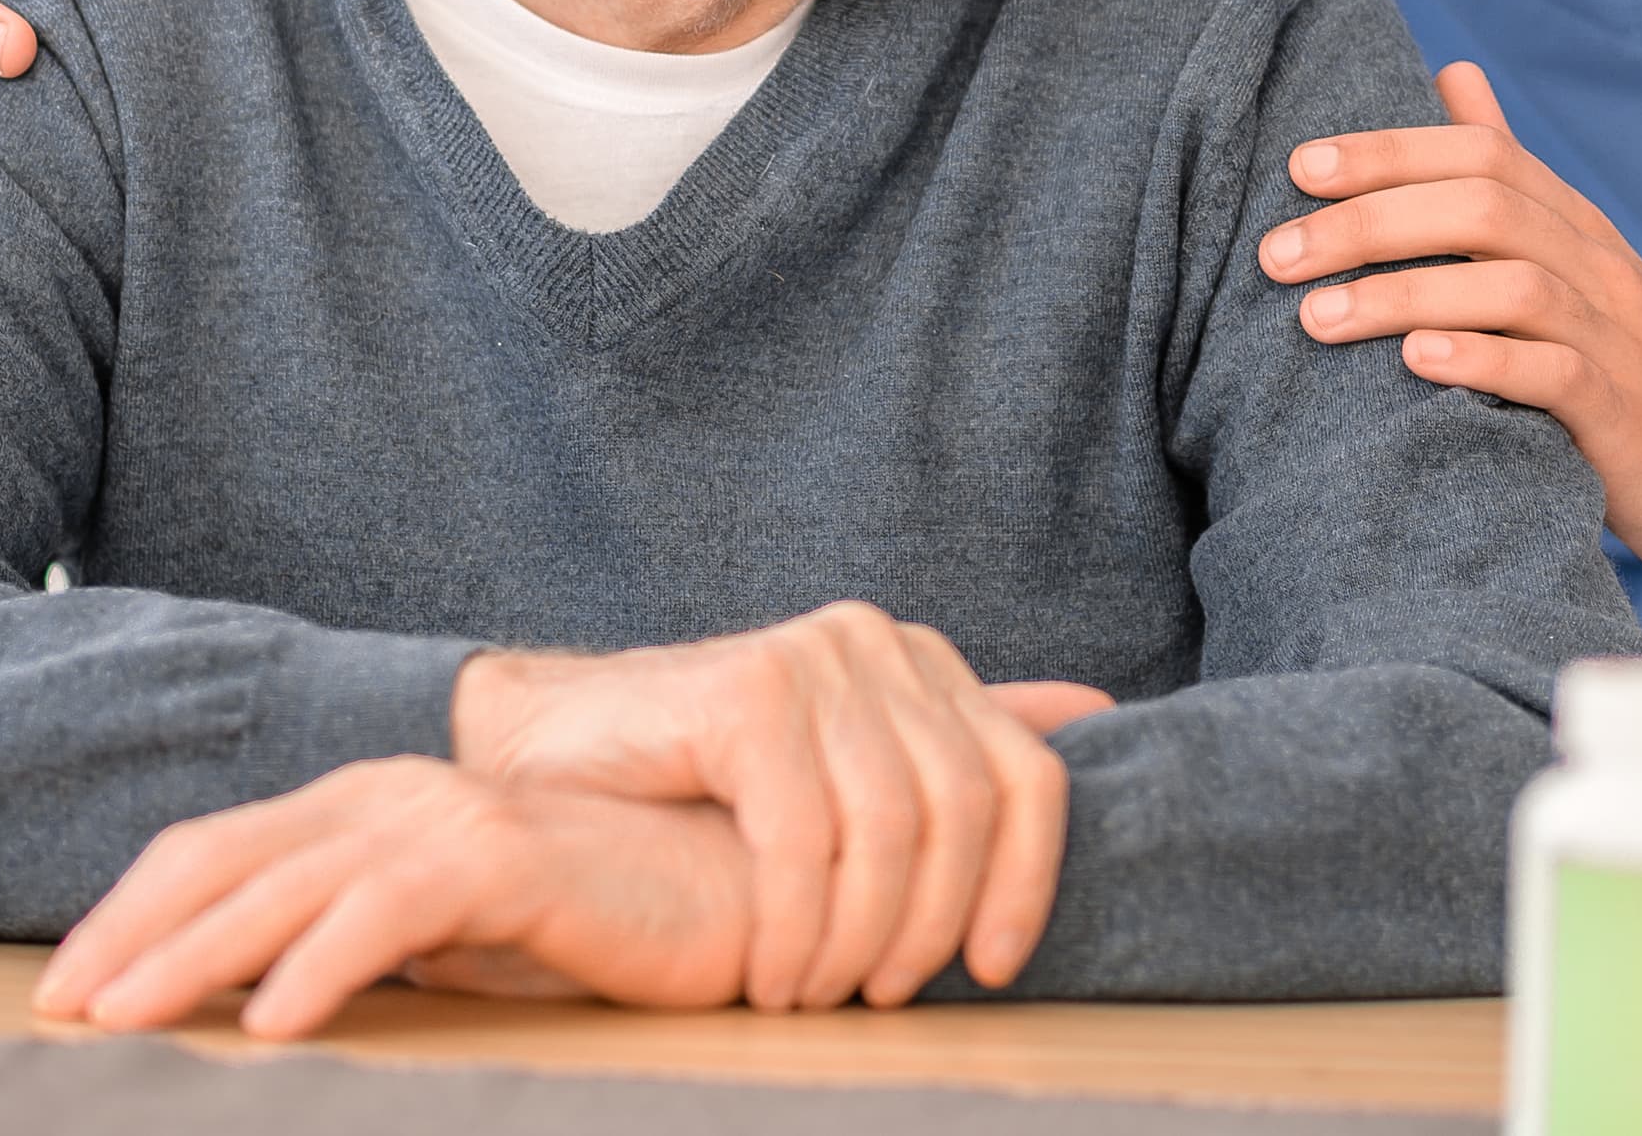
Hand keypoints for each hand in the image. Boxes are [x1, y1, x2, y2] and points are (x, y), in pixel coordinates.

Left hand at [32, 758, 751, 1037]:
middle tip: (57, 1013)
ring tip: (120, 1023)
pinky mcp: (506, 856)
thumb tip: (263, 1007)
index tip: (65, 992)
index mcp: (367, 808)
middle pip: (225, 860)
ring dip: (190, 958)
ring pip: (285, 885)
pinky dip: (319, 964)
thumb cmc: (599, 919)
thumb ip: (368, 952)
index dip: (130, 917)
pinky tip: (270, 1020)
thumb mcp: (453, 944)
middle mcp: (391, 796)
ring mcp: (445, 818)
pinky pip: (389, 912)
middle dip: (128, 938)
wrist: (735, 881)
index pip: (217, 853)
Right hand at [449, 603, 1110, 1012]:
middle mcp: (879, 641)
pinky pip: (806, 837)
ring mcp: (814, 657)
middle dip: (933, 926)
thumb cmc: (702, 783)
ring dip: (859, 941)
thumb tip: (1091, 712)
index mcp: (921, 662)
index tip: (991, 971)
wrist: (550, 751)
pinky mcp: (748, 692)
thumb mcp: (848, 768)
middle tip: (883, 999)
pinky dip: (798, 926)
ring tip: (816, 997)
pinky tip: (772, 974)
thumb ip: (953, 744)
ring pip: (892, 830)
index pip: (1026, 778)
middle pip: (966, 809)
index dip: (1026, 884)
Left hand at [1265, 61, 1641, 582]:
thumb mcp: (1568, 262)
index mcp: (1575, 224)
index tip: (1299, 169)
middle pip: (1485, 206)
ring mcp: (1617, 336)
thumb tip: (1453, 74)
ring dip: (1404, 293)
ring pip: (1512, 285)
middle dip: (1370, 221)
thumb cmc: (1620, 368)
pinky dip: (1481, 361)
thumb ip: (1506, 177)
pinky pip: (1555, 373)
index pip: (1482, 153)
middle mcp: (1599, 265)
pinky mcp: (1625, 414)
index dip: (1389, 152)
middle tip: (1278, 255)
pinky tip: (1415, 363)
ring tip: (1317, 316)